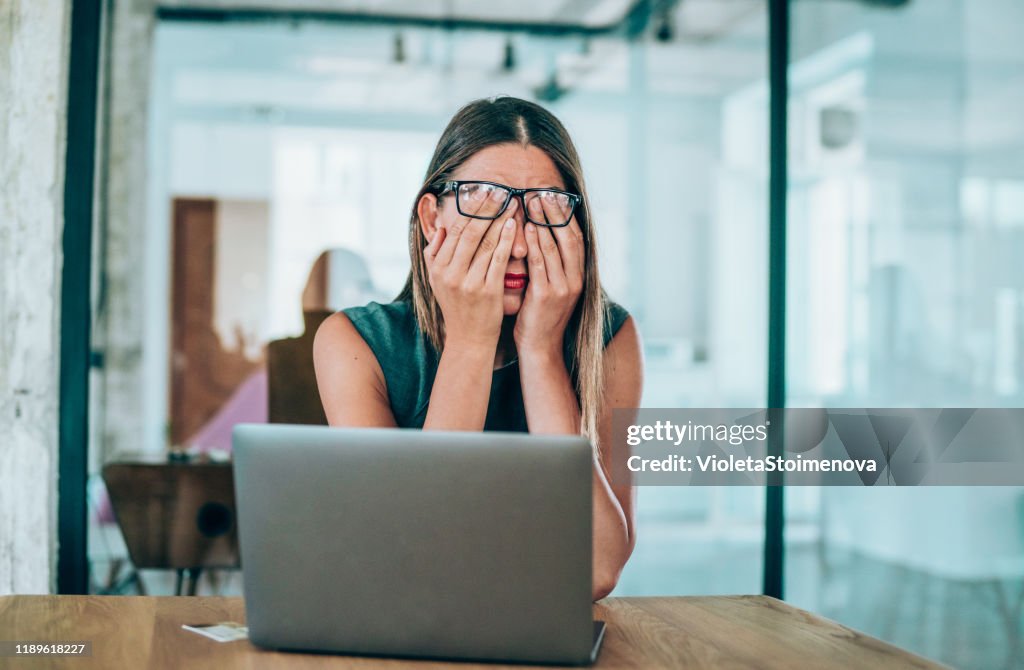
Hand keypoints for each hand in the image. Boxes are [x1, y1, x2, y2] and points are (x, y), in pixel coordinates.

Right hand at [425, 197, 518, 348]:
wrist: (469, 339)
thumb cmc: (457, 306)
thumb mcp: (437, 281)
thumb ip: (434, 253)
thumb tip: (440, 226)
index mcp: (437, 268)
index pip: (454, 230)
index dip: (469, 210)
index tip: (481, 193)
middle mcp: (450, 273)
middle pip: (469, 232)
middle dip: (485, 209)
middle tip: (499, 190)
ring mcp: (469, 282)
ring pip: (484, 243)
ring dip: (499, 219)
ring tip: (510, 202)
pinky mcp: (488, 291)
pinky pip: (498, 259)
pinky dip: (506, 240)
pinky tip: (513, 225)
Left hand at [513, 197, 584, 354]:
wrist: (540, 348)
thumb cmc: (539, 316)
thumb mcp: (551, 288)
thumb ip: (550, 265)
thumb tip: (540, 237)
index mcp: (579, 276)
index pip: (576, 238)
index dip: (565, 216)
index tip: (553, 196)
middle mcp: (575, 280)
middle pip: (568, 237)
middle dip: (555, 213)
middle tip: (541, 193)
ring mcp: (563, 288)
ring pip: (554, 247)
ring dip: (542, 222)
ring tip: (531, 203)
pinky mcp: (546, 296)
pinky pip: (540, 263)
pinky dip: (534, 243)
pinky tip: (525, 228)